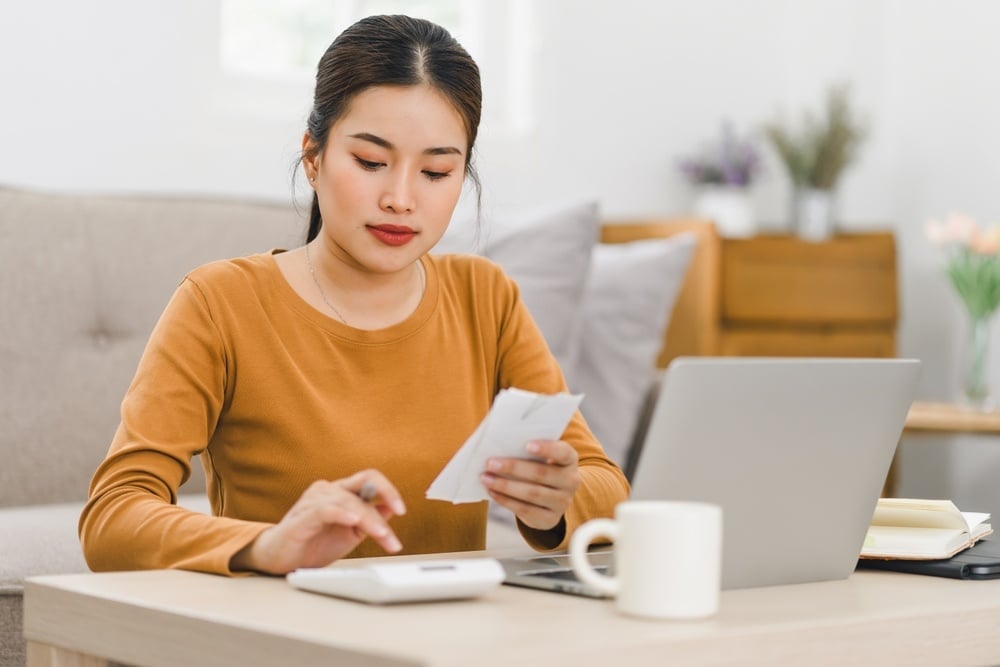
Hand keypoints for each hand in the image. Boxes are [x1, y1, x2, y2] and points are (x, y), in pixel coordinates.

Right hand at [230, 469, 405, 574]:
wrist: (280, 559)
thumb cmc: (313, 543)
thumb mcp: (351, 533)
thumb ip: (369, 520)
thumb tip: (391, 509)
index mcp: (341, 492)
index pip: (369, 480)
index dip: (388, 490)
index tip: (402, 510)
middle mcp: (328, 491)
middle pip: (363, 486)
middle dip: (384, 508)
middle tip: (393, 536)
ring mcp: (313, 500)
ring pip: (348, 501)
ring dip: (370, 520)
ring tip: (382, 536)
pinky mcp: (301, 516)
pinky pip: (324, 509)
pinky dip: (341, 513)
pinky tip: (353, 521)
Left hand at [480, 440, 580, 531]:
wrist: (553, 497)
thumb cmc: (542, 468)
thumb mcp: (544, 457)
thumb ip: (528, 450)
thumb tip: (500, 445)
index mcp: (570, 460)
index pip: (562, 452)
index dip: (546, 448)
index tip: (527, 444)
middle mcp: (571, 481)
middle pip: (541, 474)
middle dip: (514, 468)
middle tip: (491, 463)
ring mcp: (562, 502)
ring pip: (532, 493)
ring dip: (505, 486)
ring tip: (486, 478)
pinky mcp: (550, 519)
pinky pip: (525, 509)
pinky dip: (505, 500)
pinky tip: (492, 491)